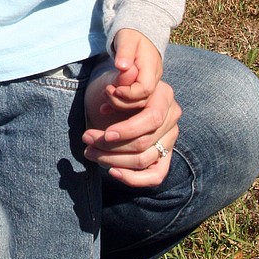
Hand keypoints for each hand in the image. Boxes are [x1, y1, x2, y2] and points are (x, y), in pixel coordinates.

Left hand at [83, 73, 179, 187]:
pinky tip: (112, 171)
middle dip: (111, 145)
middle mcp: (172, 117)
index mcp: (163, 95)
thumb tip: (112, 91)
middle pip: (144, 142)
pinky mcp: (164, 155)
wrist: (113, 97)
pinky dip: (133, 178)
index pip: (152, 119)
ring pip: (144, 159)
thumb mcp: (113, 80)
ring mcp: (169, 137)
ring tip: (90, 152)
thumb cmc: (113, 89)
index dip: (128, 129)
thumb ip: (118, 81)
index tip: (104, 134)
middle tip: (86, 140)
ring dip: (113, 160)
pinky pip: (156, 175)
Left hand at [104, 29, 162, 111]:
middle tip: (105, 91)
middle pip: (142, 101)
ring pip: (137, 105)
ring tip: (104, 93)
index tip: (113, 89)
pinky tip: (103, 109)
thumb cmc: (130, 35)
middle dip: (121, 102)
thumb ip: (125, 52)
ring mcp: (148, 85)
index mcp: (151, 67)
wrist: (138, 35)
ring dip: (118, 104)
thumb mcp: (126, 39)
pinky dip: (117, 107)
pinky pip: (132, 103)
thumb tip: (122, 66)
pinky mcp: (140, 90)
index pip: (145, 89)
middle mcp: (153, 79)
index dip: (128, 93)